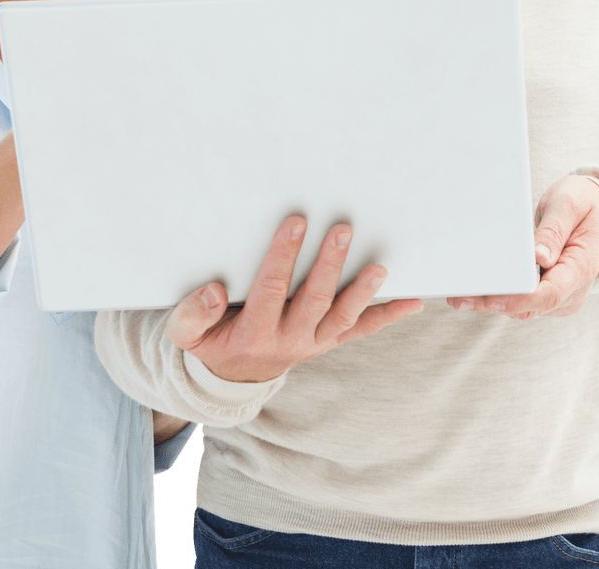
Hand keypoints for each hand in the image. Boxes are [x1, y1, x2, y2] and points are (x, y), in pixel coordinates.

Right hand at [165, 215, 423, 381]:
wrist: (233, 377)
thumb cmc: (211, 342)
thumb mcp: (186, 335)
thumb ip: (191, 314)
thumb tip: (211, 291)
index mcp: (255, 332)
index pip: (272, 288)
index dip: (283, 256)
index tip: (295, 223)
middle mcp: (290, 339)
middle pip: (314, 299)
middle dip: (329, 264)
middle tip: (342, 229)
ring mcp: (313, 341)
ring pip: (342, 316)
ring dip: (362, 290)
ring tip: (380, 267)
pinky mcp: (329, 340)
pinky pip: (361, 330)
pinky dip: (387, 317)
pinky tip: (412, 302)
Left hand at [446, 176, 598, 320]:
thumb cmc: (583, 204)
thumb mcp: (569, 205)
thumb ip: (553, 231)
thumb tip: (539, 257)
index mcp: (581, 269)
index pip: (549, 295)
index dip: (518, 299)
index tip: (490, 297)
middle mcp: (572, 291)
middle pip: (530, 307)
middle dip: (494, 303)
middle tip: (458, 297)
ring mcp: (561, 296)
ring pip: (522, 309)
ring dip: (491, 303)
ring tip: (458, 294)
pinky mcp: (549, 294)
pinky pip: (522, 302)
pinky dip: (499, 296)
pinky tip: (475, 288)